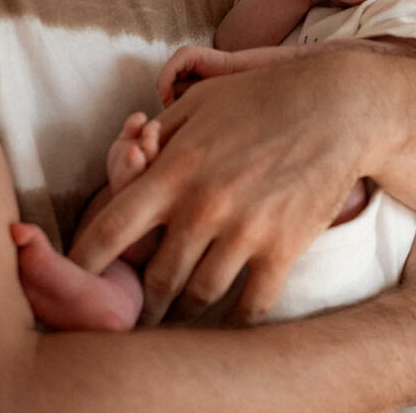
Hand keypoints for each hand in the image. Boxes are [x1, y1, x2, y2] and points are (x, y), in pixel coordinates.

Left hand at [69, 49, 377, 326]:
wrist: (337, 105)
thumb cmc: (263, 96)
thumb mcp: (201, 101)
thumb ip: (159, 136)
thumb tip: (132, 165)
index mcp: (174, 168)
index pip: (109, 230)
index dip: (84, 263)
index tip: (78, 280)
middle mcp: (202, 205)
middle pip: (155, 278)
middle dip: (144, 296)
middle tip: (144, 302)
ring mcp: (243, 231)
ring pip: (197, 297)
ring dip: (186, 308)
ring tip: (183, 309)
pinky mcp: (282, 248)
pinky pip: (248, 307)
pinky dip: (236, 319)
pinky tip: (231, 317)